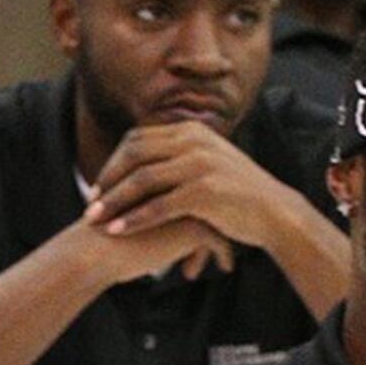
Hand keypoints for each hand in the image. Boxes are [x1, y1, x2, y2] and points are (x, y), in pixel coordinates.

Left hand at [86, 121, 298, 254]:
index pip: (139, 139)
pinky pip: (159, 205)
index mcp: (192, 131)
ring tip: (95, 220)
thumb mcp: (210, 162)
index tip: (99, 185)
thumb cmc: (239, 194)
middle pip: (134, 155)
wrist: (274, 212)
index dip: (114, 162)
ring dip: (115, 201)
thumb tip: (148, 161)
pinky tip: (118, 232)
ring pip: (142, 180)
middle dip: (107, 179)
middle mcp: (194, 142)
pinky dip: (134, 219)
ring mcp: (199, 164)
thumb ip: (181, 156)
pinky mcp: (204, 191)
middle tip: (91, 203)